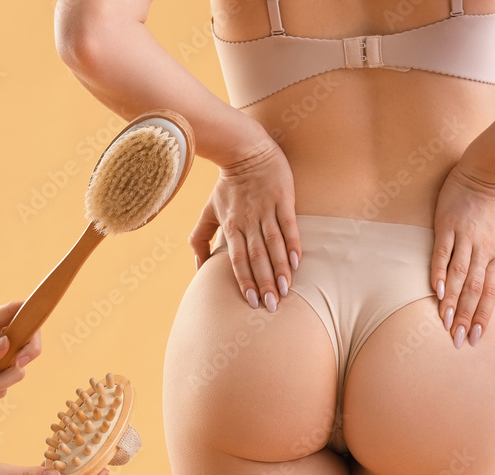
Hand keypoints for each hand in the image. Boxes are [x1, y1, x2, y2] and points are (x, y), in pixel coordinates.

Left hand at [189, 140, 299, 313]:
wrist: (246, 151)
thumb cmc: (228, 185)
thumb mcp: (209, 210)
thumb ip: (200, 237)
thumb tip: (196, 267)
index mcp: (231, 225)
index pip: (238, 259)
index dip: (245, 281)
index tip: (252, 302)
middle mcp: (248, 221)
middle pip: (256, 257)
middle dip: (264, 282)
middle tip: (272, 305)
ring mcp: (266, 209)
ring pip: (273, 244)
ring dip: (280, 267)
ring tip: (286, 289)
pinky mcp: (283, 199)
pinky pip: (288, 224)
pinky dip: (293, 243)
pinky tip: (297, 261)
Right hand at [431, 165, 494, 348]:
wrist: (484, 177)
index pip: (492, 293)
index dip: (484, 317)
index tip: (477, 338)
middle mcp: (484, 250)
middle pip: (475, 289)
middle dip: (467, 316)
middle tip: (458, 340)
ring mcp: (465, 238)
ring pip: (460, 275)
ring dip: (453, 300)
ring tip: (446, 322)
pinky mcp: (447, 226)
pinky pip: (442, 253)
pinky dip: (440, 272)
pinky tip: (436, 291)